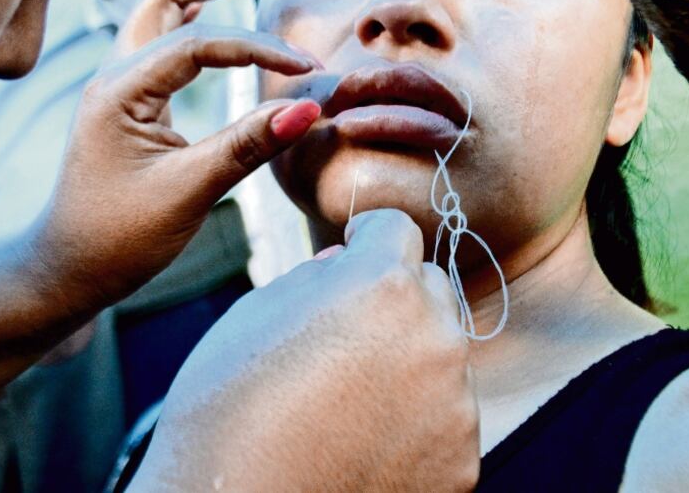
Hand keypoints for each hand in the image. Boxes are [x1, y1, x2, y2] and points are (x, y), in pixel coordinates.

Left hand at [30, 0, 320, 306]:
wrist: (67, 269)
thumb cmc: (117, 238)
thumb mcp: (188, 193)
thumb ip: (247, 146)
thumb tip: (310, 108)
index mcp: (119, 91)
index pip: (199, 43)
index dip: (259, 49)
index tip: (308, 69)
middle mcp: (114, 74)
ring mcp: (119, 83)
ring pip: (162, 8)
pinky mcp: (130, 99)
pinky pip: (164, 38)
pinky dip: (197, 15)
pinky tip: (218, 8)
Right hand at [134, 209, 479, 491]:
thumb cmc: (226, 410)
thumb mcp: (254, 314)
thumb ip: (313, 275)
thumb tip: (345, 261)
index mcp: (381, 285)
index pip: (396, 228)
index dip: (367, 236)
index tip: (352, 251)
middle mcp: (434, 336)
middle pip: (428, 288)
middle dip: (393, 298)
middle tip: (343, 337)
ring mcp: (454, 403)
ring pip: (440, 354)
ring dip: (407, 360)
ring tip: (347, 400)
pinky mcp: (462, 459)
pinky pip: (446, 416)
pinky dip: (417, 420)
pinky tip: (365, 440)